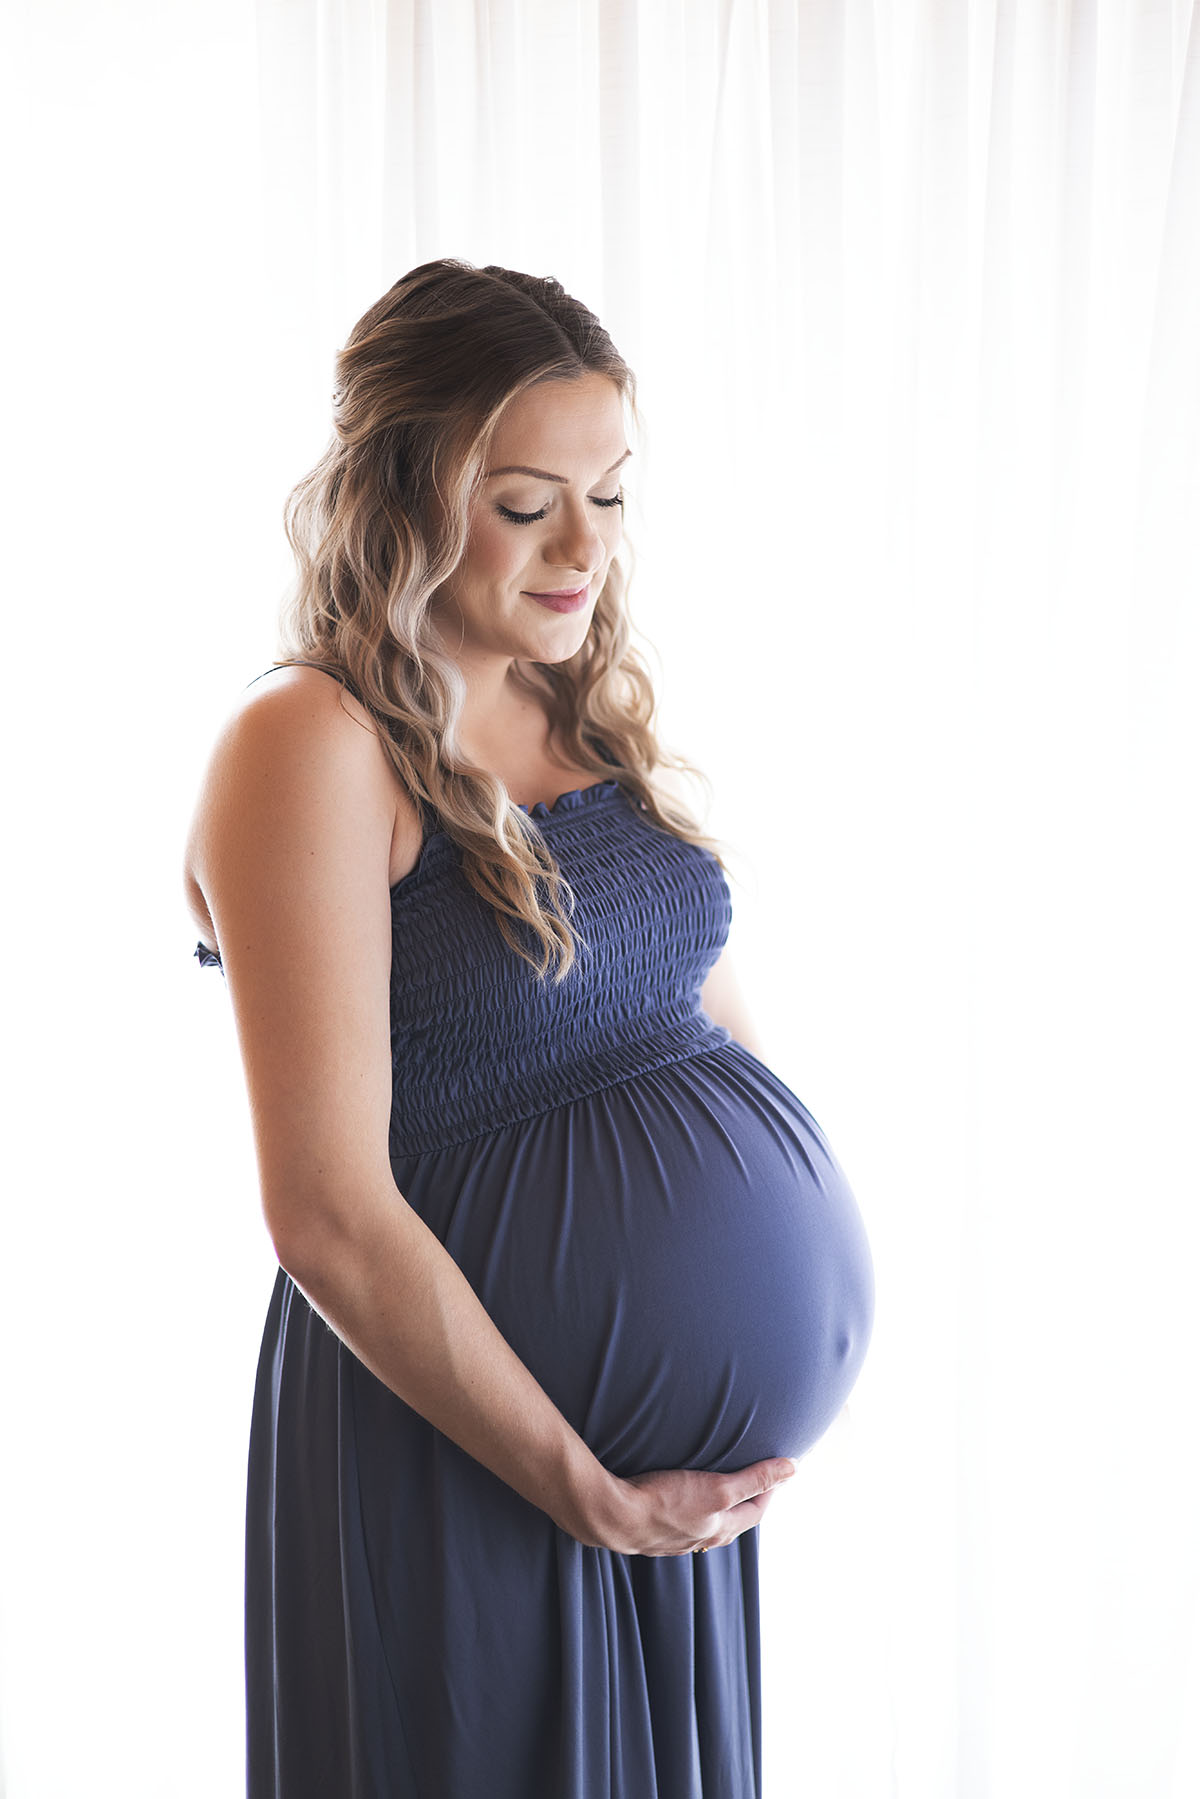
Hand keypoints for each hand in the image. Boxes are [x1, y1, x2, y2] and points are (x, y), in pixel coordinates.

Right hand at [580, 1457, 796, 1556]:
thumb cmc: (665, 1502)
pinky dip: (690, 1513)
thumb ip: (754, 1478)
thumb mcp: (717, 1488)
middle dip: (746, 1501)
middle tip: (752, 1478)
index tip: (776, 1469)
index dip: (769, 1489)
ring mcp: (675, 1539)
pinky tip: (679, 1504)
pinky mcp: (652, 1533)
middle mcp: (701, 1539)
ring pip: (706, 1526)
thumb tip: (793, 1467)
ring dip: (717, 1509)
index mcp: (720, 1529)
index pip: (756, 1511)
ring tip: (716, 1491)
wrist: (612, 1518)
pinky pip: (681, 1524)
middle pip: (733, 1522)